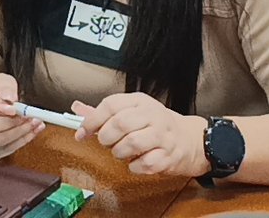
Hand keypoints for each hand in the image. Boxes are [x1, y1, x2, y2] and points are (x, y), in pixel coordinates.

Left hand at [72, 92, 208, 176]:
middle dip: (106, 137)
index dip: (92, 120)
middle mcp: (152, 115)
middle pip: (120, 123)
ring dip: (119, 152)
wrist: (190, 139)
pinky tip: (136, 161)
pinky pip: (145, 163)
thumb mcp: (132, 111)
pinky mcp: (169, 156)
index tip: (82, 132)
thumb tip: (78, 109)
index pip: (111, 105)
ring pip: (131, 143)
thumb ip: (104, 113)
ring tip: (121, 152)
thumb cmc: (156, 125)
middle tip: (105, 142)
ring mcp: (163, 136)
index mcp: (140, 102)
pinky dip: (134, 166)